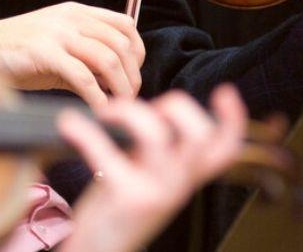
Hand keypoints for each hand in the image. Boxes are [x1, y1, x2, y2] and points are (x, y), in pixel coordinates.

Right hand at [0, 3, 144, 106]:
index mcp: (76, 12)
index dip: (137, 51)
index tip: (134, 74)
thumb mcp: (57, 46)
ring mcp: (57, 33)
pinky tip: (98, 110)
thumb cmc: (17, 53)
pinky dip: (97, 97)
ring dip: (120, 87)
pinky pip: (83, 76)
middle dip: (132, 75)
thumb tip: (116, 82)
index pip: (125, 24)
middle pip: (121, 44)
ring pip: (107, 58)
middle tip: (130, 98)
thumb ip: (86, 57)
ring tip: (118, 106)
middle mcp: (70, 18)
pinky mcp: (44, 52)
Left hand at [58, 86, 246, 251]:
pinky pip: (106, 153)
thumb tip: (155, 112)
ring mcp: (154, 192)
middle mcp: (177, 186)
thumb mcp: (150, 177)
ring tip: (105, 112)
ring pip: (157, 136)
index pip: (224, 150)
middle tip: (148, 106)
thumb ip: (160, 150)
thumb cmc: (119, 210)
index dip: (233, 120)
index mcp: (186, 178)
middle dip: (176, 106)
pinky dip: (85, 132)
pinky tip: (69, 125)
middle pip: (200, 136)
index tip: (225, 91)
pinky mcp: (125, 198)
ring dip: (128, 112)